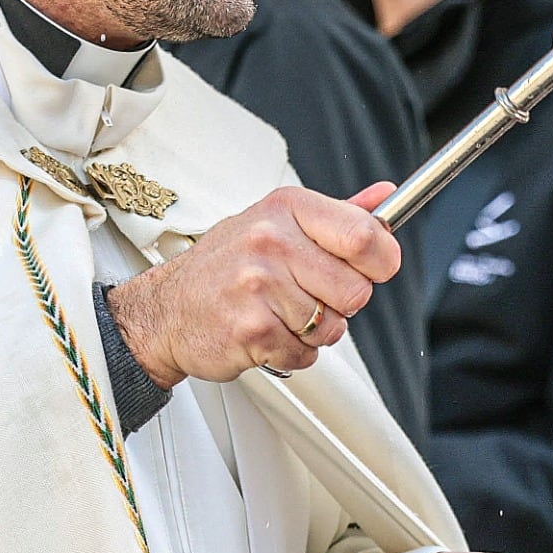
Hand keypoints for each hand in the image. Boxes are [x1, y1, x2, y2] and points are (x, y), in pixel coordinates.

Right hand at [106, 181, 399, 384]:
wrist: (165, 310)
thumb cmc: (226, 267)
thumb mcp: (280, 223)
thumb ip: (339, 214)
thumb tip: (387, 198)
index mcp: (286, 208)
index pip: (365, 236)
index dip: (382, 260)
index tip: (375, 267)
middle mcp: (271, 240)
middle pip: (356, 291)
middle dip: (341, 304)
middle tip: (307, 295)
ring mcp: (258, 284)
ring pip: (333, 327)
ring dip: (313, 332)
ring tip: (278, 313)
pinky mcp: (251, 328)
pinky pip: (305, 354)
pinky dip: (292, 353)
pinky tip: (265, 332)